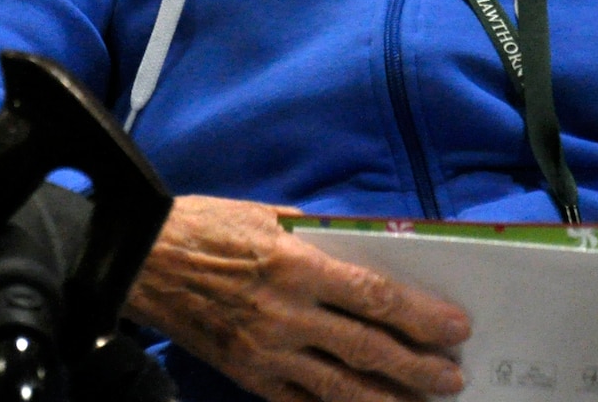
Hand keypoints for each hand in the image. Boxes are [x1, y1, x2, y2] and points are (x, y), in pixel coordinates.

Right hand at [126, 196, 470, 401]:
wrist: (141, 261)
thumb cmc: (204, 227)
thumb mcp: (265, 214)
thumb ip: (317, 236)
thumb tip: (368, 250)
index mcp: (293, 265)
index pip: (374, 296)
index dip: (420, 316)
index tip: (456, 326)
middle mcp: (285, 314)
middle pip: (369, 349)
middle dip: (419, 367)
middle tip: (454, 376)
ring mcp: (267, 353)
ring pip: (343, 388)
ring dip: (391, 399)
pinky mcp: (249, 376)